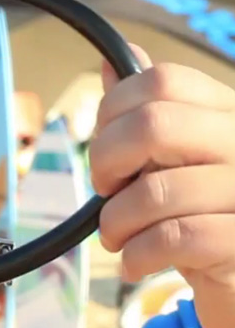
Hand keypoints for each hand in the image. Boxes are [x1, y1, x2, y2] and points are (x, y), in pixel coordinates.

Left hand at [91, 44, 234, 327]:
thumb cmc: (200, 212)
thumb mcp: (173, 158)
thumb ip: (146, 113)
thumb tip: (111, 61)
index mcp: (227, 112)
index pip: (161, 80)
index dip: (112, 113)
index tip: (106, 150)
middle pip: (153, 125)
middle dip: (106, 161)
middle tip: (105, 191)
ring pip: (154, 193)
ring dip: (114, 224)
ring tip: (116, 239)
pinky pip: (171, 240)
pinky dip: (135, 256)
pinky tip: (133, 265)